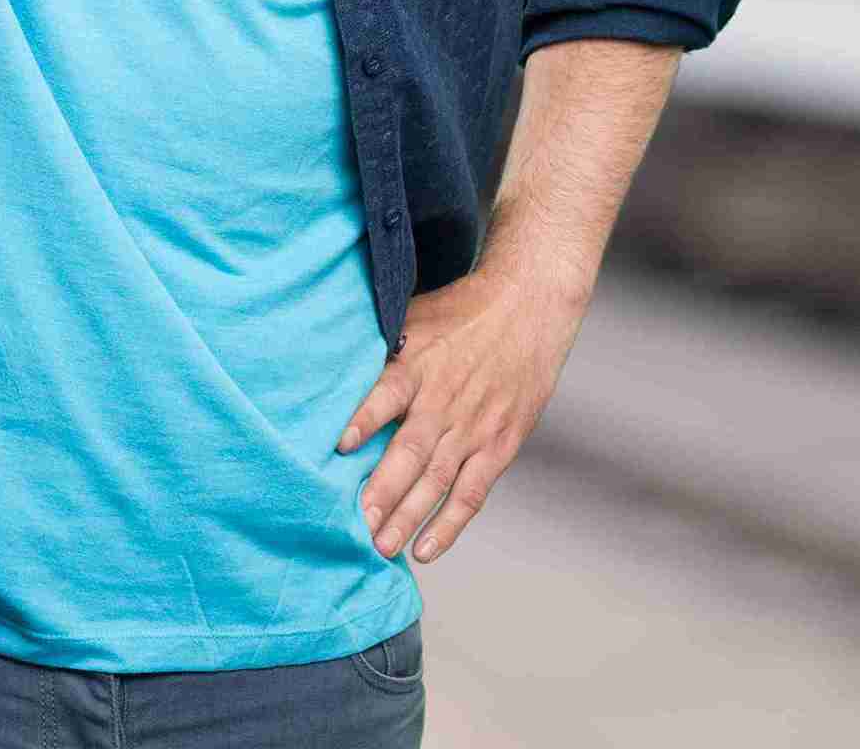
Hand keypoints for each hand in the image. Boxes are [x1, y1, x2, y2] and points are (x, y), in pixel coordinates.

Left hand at [336, 266, 587, 564]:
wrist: (528, 309)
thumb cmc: (461, 312)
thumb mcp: (414, 315)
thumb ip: (380, 347)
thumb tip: (330, 364)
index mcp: (418, 365)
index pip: (386, 394)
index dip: (364, 420)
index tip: (339, 447)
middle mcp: (444, 401)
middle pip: (409, 452)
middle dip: (381, 491)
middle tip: (356, 524)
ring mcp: (474, 427)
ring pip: (436, 481)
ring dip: (408, 518)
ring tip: (380, 547)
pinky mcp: (499, 445)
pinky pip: (471, 492)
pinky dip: (450, 525)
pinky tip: (426, 550)